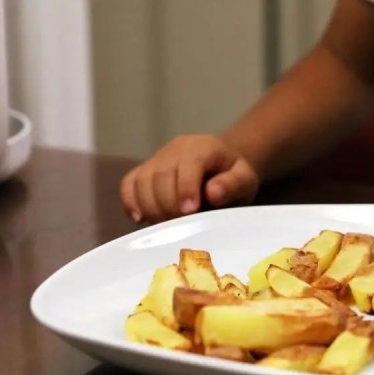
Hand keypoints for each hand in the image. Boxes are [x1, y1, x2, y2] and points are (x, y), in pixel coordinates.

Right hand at [120, 134, 259, 223]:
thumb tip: (213, 192)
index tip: (189, 212)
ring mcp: (157, 158)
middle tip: (180, 227)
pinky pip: (129, 184)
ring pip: (142, 180)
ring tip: (167, 226)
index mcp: (203, 148)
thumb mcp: (244, 179)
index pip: (189, 164)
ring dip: (151, 208)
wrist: (221, 165)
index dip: (186, 188)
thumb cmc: (233, 176)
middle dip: (169, 205)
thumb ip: (233, 184)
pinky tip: (141, 219)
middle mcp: (176, 149)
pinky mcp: (145, 170)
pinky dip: (131, 202)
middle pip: (162, 175)